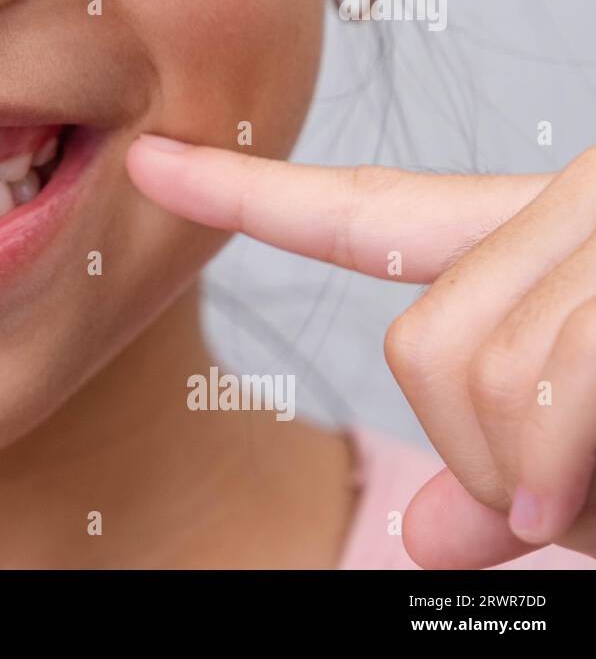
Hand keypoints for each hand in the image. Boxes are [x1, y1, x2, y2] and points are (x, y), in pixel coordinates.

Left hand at [127, 134, 595, 568]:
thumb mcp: (589, 461)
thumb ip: (505, 470)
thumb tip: (418, 537)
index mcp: (533, 241)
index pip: (365, 211)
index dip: (245, 194)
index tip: (149, 163)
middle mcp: (564, 207)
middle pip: (412, 345)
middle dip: (471, 455)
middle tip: (554, 497)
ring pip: (461, 371)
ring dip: (525, 476)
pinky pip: (535, 390)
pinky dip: (549, 474)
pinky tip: (571, 512)